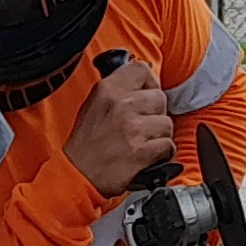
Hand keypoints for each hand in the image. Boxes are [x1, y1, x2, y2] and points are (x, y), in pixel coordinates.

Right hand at [64, 55, 172, 194]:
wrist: (77, 175)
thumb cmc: (85, 145)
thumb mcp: (94, 106)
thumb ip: (118, 91)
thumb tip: (143, 83)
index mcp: (108, 90)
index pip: (142, 70)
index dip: (149, 83)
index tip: (146, 94)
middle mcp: (121, 105)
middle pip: (160, 98)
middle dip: (155, 113)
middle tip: (141, 126)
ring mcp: (132, 128)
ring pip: (167, 123)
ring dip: (159, 135)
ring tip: (142, 142)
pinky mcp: (141, 151)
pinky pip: (167, 146)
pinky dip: (161, 154)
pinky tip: (146, 155)